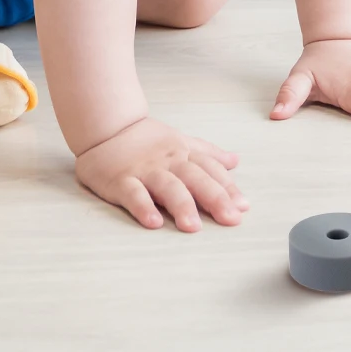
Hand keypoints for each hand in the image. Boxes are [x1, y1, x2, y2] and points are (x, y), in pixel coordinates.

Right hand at [75, 117, 247, 231]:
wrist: (107, 125)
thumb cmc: (146, 139)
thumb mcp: (181, 141)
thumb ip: (207, 153)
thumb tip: (235, 161)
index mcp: (183, 153)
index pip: (210, 170)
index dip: (228, 187)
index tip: (243, 206)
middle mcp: (168, 162)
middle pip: (195, 178)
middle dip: (215, 198)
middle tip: (231, 219)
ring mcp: (144, 170)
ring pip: (167, 187)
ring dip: (182, 205)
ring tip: (193, 227)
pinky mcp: (120, 180)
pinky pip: (133, 194)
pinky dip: (143, 208)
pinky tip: (153, 222)